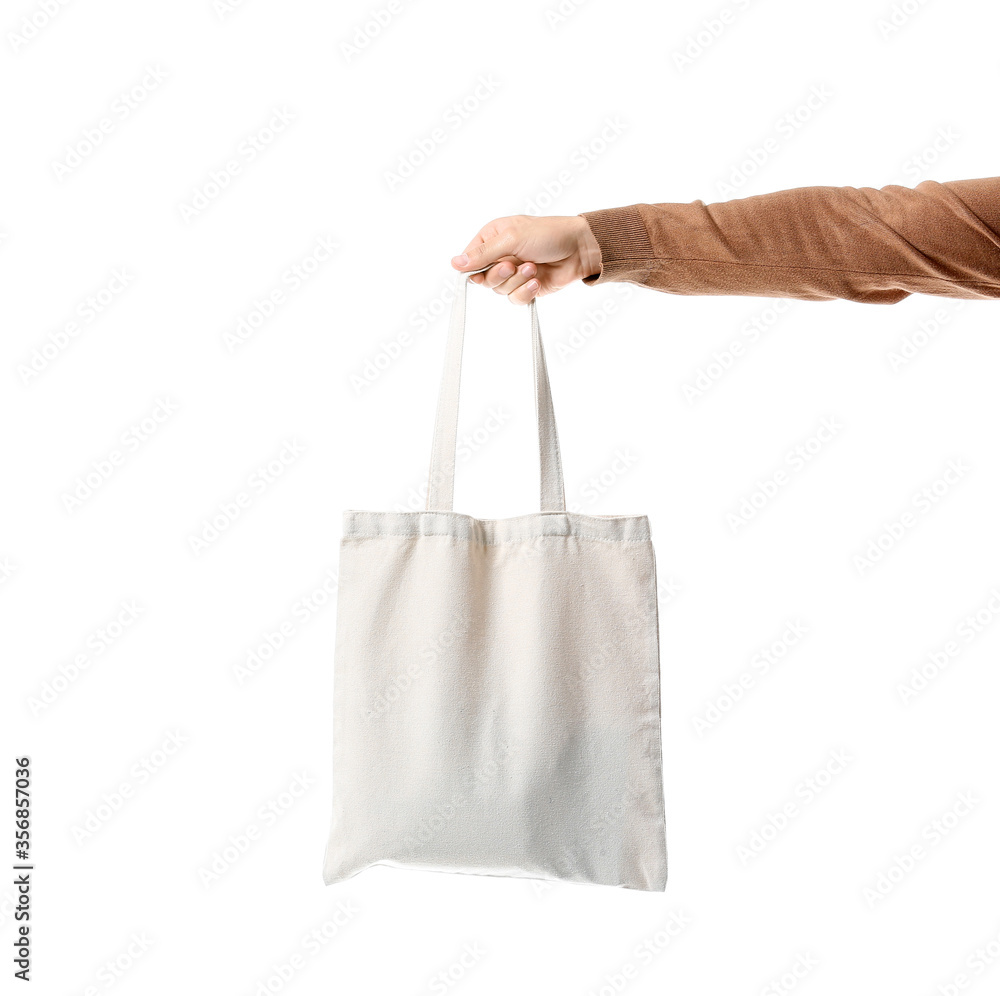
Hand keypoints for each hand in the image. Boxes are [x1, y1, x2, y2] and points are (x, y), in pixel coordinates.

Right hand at [451, 215, 601, 303]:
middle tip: (514, 265)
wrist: (579, 249)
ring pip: (499, 291)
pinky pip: (515, 299)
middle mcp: (500, 256)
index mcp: (492, 238)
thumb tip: (455, 263)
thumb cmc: (548, 234)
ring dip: (517, 281)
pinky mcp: (526, 288)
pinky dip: (526, 292)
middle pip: (483, 279)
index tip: (481, 271)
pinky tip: (537, 281)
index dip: (473, 268)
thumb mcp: (512, 238)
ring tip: (533, 268)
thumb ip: (484, 253)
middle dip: (500, 275)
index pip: (469, 259)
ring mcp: (513, 274)